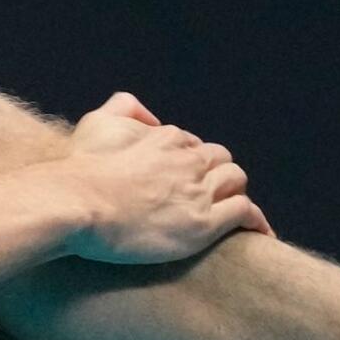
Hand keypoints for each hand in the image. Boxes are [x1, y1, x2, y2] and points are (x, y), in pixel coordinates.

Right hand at [57, 92, 271, 263]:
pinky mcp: (204, 223)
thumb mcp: (97, 122)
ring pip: (236, 181)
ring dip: (234, 194)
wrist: (79, 204)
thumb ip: (123, 107)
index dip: (192, 163)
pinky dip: (255, 220)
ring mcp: (198, 191)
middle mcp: (188, 160)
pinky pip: (244, 212)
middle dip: (218, 175)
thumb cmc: (82, 170)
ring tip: (230, 213)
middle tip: (210, 197)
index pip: (194, 146)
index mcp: (167, 138)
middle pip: (221, 161)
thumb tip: (150, 117)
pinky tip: (260, 232)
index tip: (186, 179)